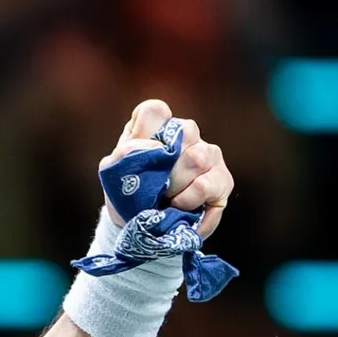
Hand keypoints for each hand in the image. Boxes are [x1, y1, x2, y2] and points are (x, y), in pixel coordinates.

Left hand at [100, 99, 233, 237]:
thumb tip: (140, 147)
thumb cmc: (128, 192)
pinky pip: (208, 185)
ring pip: (199, 157)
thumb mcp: (114, 173)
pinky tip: (179, 209)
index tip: (137, 153)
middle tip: (154, 186)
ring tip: (166, 200)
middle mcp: (186, 135)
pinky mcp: (222, 179)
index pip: (155, 110)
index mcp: (156, 127)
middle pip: (185, 131)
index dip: (146, 130)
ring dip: (177, 185)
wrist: (143, 226)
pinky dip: (188, 201)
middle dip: (165, 166)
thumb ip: (122, 156)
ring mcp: (208, 154)